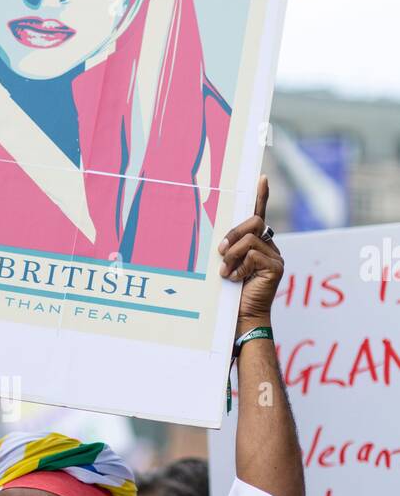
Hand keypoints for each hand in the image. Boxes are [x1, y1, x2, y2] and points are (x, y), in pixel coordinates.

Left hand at [218, 177, 283, 332]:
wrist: (242, 317)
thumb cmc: (232, 293)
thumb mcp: (227, 265)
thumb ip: (229, 249)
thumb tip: (220, 239)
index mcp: (258, 244)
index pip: (259, 215)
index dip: (261, 196)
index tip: (261, 178)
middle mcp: (270, 247)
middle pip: (254, 222)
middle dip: (233, 234)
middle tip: (220, 252)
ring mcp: (275, 257)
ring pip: (250, 239)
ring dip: (232, 254)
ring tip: (225, 272)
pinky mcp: (276, 267)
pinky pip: (253, 254)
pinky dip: (239, 266)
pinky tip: (235, 279)